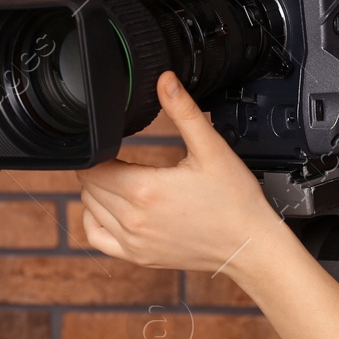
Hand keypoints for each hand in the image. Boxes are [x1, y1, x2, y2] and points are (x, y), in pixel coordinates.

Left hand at [77, 70, 286, 275]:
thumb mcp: (211, 149)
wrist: (249, 244)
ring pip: (90, 209)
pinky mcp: (139, 257)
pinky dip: (95, 220)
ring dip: (98, 191)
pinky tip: (111, 209)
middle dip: (99, 167)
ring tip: (121, 178)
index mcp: (145, 190)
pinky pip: (98, 238)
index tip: (115, 143)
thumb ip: (183, 112)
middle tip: (120, 157)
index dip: (100, 150)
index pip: (94, 166)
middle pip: (88, 186)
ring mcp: (133, 242)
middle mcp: (133, 219)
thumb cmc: (235, 201)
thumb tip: (165, 81)